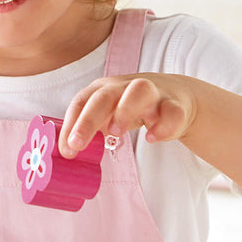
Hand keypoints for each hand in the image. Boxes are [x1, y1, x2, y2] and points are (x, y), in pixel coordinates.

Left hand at [58, 73, 196, 157]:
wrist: (175, 97)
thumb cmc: (130, 108)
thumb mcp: (106, 115)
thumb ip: (89, 131)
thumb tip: (66, 154)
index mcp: (103, 90)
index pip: (81, 102)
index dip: (70, 125)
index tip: (66, 150)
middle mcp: (124, 87)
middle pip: (104, 96)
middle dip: (88, 120)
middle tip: (77, 144)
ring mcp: (151, 93)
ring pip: (139, 91)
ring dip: (125, 110)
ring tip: (116, 133)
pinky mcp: (174, 105)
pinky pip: (171, 111)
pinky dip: (163, 125)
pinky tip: (153, 138)